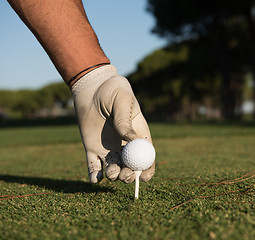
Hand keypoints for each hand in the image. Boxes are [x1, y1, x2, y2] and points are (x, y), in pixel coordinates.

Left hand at [71, 65, 154, 182]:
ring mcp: (109, 148)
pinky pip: (94, 166)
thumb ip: (125, 121)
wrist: (92, 87)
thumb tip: (131, 140)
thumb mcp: (122, 101)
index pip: (146, 155)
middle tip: (125, 175)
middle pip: (130, 166)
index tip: (144, 177)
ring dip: (114, 175)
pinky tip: (95, 179)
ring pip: (114, 169)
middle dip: (129, 175)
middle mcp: (125, 144)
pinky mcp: (92, 149)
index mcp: (138, 133)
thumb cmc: (112, 90)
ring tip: (111, 171)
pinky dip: (95, 176)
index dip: (147, 167)